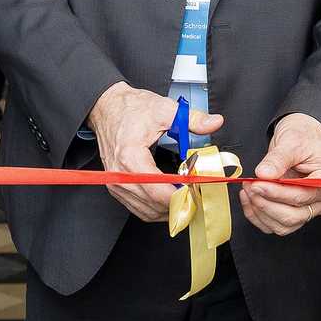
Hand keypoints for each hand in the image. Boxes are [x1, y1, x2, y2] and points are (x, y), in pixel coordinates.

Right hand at [89, 82, 221, 221]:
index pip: (158, 190)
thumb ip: (192, 118)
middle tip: (199, 193)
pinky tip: (171, 200)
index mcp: (131, 157)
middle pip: (155, 205)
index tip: (200, 189)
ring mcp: (116, 183)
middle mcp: (120, 175)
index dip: (182, 194)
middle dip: (180, 202)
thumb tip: (214, 123)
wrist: (106, 108)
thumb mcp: (164, 108)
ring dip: (169, 209)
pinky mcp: (116, 187)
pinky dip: (157, 209)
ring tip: (188, 197)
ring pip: (147, 212)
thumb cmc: (129, 108)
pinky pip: (138, 208)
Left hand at [240, 113, 320, 236]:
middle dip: (267, 204)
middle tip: (251, 186)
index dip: (278, 193)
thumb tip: (263, 174)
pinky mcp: (292, 212)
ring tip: (248, 189)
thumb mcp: (292, 141)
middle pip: (293, 217)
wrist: (304, 136)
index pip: (303, 196)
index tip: (258, 184)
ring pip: (283, 225)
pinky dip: (257, 216)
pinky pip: (273, 224)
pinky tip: (248, 198)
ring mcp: (307, 209)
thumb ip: (278, 159)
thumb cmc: (305, 136)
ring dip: (260, 211)